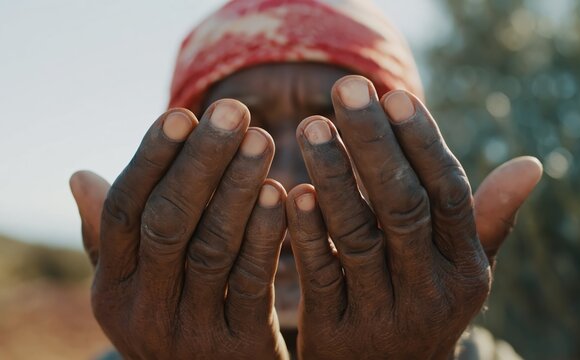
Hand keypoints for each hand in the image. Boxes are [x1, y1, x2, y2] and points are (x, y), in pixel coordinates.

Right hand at [70, 101, 288, 358]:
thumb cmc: (176, 320)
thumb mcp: (136, 288)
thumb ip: (111, 238)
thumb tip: (80, 175)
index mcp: (113, 288)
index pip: (123, 211)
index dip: (151, 159)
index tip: (182, 113)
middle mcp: (143, 311)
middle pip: (167, 221)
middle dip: (201, 161)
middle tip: (233, 110)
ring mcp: (190, 333)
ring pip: (212, 246)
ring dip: (238, 187)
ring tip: (262, 139)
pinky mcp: (239, 349)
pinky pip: (252, 282)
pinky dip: (266, 234)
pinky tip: (284, 193)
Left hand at [285, 76, 541, 358]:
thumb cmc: (427, 303)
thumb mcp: (464, 270)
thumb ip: (488, 218)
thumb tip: (532, 164)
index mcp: (465, 268)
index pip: (448, 193)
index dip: (422, 142)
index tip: (394, 94)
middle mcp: (431, 290)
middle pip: (402, 205)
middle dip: (373, 143)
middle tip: (347, 89)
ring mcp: (383, 313)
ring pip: (358, 234)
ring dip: (334, 175)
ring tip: (311, 126)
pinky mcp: (336, 331)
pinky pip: (321, 272)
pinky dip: (307, 230)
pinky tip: (292, 189)